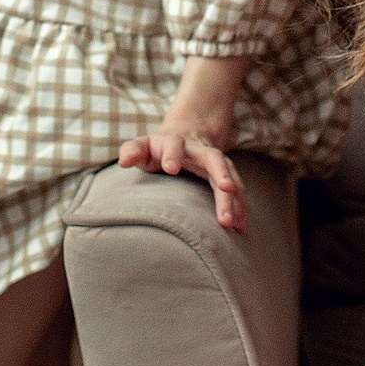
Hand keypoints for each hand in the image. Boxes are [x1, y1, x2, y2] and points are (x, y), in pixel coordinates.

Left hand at [118, 123, 247, 231]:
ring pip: (229, 175)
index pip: (174, 144)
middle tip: (225, 188)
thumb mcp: (142, 147)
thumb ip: (132, 151)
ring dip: (233, 197)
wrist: (185, 139)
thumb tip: (124, 161)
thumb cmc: (157, 150)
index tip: (171, 168)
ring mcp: (215, 162)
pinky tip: (241, 226)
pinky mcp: (225, 175)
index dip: (172, 154)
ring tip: (232, 223)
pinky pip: (237, 189)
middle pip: (213, 158)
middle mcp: (199, 150)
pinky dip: (240, 206)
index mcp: (175, 143)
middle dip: (220, 172)